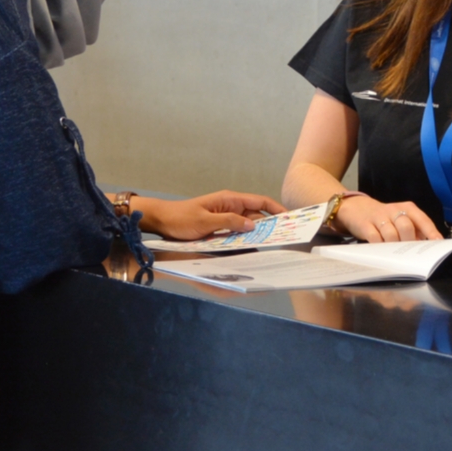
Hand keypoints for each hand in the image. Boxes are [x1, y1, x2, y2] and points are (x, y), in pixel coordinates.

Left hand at [136, 190, 284, 240]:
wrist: (161, 221)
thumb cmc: (180, 218)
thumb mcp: (205, 221)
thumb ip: (229, 222)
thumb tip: (254, 224)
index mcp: (229, 200)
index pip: (259, 202)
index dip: (276, 208)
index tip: (290, 217)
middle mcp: (230, 207)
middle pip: (256, 216)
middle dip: (270, 225)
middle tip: (285, 237)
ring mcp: (225, 218)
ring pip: (247, 226)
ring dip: (258, 235)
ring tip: (272, 246)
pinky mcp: (219, 229)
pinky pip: (237, 234)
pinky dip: (245, 240)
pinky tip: (251, 249)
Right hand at [334, 194, 441, 242]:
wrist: (356, 207)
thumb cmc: (385, 217)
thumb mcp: (401, 219)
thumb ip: (414, 230)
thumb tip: (426, 247)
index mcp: (408, 208)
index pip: (422, 220)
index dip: (431, 232)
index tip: (437, 244)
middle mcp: (394, 210)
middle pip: (406, 226)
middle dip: (409, 241)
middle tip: (409, 251)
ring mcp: (379, 217)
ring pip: (391, 234)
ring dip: (394, 246)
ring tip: (395, 252)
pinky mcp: (365, 224)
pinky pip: (375, 238)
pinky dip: (380, 246)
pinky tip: (381, 250)